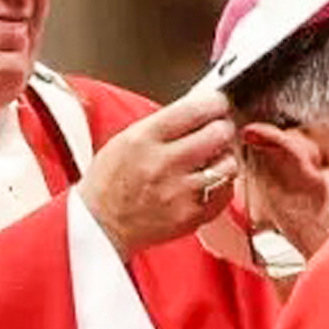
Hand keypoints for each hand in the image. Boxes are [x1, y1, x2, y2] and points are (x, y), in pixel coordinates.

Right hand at [77, 90, 237, 259]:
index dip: (215, 103)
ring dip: (225, 157)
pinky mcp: (190, 216)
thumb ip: (164, 123)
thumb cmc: (110, 182)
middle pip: (219, 133)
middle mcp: (163, 164)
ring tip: (213, 158)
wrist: (100, 225)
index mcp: (143, 139)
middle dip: (222, 128)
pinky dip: (222, 184)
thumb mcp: (126, 139)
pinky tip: (209, 181)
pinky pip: (225, 192)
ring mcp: (179, 193)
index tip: (218, 104)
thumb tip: (200, 108)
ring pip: (228, 164)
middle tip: (218, 130)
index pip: (195, 109)